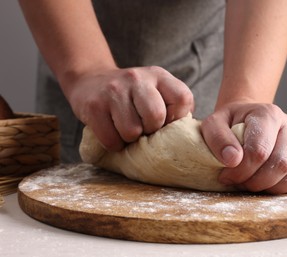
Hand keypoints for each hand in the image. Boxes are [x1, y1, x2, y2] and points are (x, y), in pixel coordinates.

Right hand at [65, 66, 193, 150]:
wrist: (91, 81)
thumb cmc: (132, 96)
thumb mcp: (156, 91)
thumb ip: (174, 107)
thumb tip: (187, 135)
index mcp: (158, 75)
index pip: (182, 98)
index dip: (177, 118)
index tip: (165, 122)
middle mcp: (137, 78)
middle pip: (156, 117)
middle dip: (151, 131)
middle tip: (143, 129)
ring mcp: (113, 90)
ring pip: (132, 131)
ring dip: (130, 139)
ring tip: (126, 130)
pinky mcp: (94, 106)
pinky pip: (111, 139)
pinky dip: (114, 144)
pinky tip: (112, 133)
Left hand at [201, 102, 286, 193]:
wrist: (245, 120)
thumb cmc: (229, 124)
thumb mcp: (213, 124)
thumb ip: (218, 138)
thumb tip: (232, 160)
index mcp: (267, 113)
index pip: (259, 150)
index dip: (241, 170)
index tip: (225, 176)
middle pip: (280, 164)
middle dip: (255, 181)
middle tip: (237, 182)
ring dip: (270, 187)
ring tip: (250, 183)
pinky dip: (284, 188)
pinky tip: (265, 183)